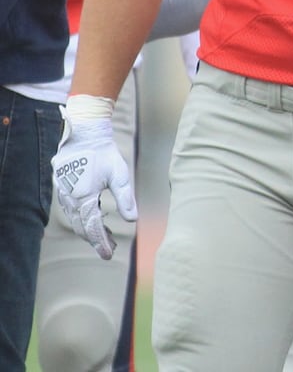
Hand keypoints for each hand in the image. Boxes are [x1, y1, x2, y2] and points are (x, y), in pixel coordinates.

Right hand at [51, 103, 136, 260]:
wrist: (84, 135)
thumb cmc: (104, 154)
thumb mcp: (119, 176)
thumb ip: (125, 199)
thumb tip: (133, 220)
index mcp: (84, 198)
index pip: (93, 228)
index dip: (100, 243)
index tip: (108, 255)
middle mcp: (70, 199)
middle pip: (82, 227)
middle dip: (95, 240)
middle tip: (109, 248)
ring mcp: (64, 194)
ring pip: (75, 220)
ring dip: (88, 230)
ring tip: (104, 238)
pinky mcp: (63, 188)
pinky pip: (70, 210)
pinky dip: (81, 219)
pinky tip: (92, 220)